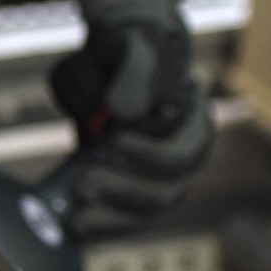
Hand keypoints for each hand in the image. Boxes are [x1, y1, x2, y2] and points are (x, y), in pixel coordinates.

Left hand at [48, 6, 212, 235]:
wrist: (111, 63)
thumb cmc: (121, 55)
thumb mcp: (127, 47)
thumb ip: (134, 73)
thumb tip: (123, 110)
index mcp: (193, 112)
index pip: (186, 144)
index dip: (150, 153)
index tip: (112, 142)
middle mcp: (189, 146)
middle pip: (172, 184)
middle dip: (128, 186)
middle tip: (86, 180)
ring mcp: (167, 172)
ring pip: (156, 204)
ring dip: (116, 208)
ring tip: (79, 195)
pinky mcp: (140, 189)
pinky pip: (133, 218)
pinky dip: (106, 223)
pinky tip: (77, 223)